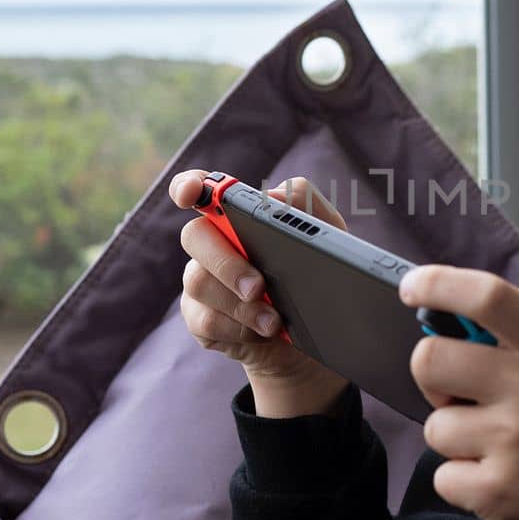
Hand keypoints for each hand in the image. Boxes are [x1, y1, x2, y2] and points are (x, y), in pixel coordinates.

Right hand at [169, 171, 348, 415]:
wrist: (316, 333)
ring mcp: (202, 281)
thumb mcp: (329, 238)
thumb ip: (306, 206)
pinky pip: (205, 321)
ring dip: (239, 304)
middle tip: (258, 287)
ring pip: (198, 282)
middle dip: (226, 262)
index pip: (200, 188)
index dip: (189, 185)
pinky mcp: (201, 319)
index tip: (193, 193)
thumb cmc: (316, 274)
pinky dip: (238, 330)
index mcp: (238, 216)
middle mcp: (213, 244)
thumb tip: (275, 198)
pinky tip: (262, 334)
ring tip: (273, 321)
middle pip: (195, 236)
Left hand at [398, 266, 518, 519]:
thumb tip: (510, 291)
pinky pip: (443, 475)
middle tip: (460, 392)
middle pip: (430, 359)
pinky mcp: (496, 491)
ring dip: (458, 438)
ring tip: (501, 447)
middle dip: (432, 377)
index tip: (412, 288)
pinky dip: (464, 481)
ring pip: (435, 426)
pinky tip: (503, 480)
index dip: (438, 283)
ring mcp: (512, 442)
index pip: (487, 296)